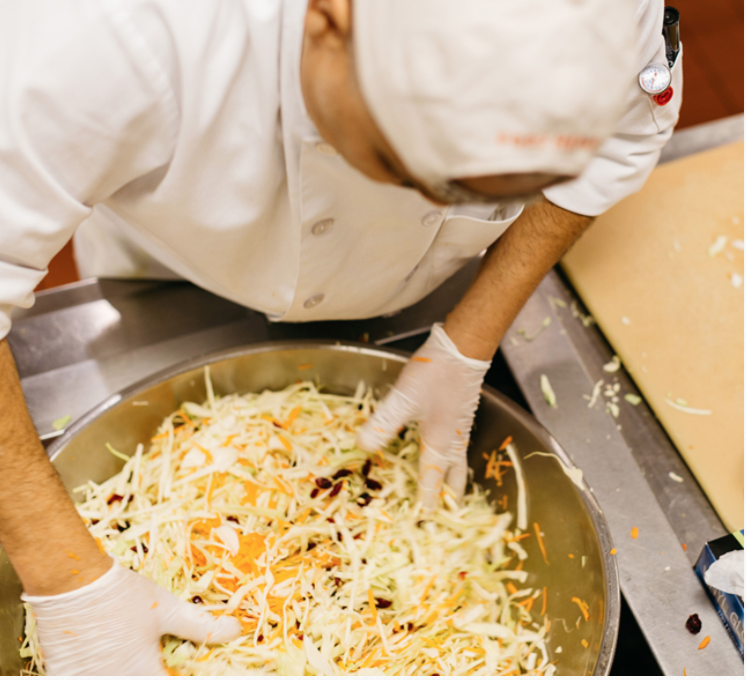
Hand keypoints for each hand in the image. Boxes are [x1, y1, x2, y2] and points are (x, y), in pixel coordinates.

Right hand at [23, 561, 240, 674]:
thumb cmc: (122, 595)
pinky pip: (85, 679)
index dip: (185, 677)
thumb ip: (201, 626)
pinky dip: (100, 672)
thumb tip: (235, 630)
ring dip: (132, 672)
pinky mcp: (64, 676)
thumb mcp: (166, 610)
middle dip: (155, 674)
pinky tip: (107, 661)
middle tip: (161, 662)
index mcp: (143, 675)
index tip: (189, 671)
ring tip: (133, 658)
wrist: (71, 584)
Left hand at [357, 323, 490, 507]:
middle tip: (450, 511)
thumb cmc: (434, 374)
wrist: (463, 349)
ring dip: (456, 477)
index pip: (432, 477)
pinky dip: (456, 457)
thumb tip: (363, 447)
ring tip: (454, 488)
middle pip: (455, 474)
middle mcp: (453, 438)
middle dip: (451, 494)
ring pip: (460, 459)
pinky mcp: (461, 411)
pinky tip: (449, 447)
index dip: (427, 498)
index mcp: (439, 441)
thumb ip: (383, 424)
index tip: (425, 517)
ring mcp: (460, 425)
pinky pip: (460, 444)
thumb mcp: (403, 400)